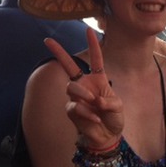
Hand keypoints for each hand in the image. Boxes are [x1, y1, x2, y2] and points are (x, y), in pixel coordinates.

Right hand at [44, 28, 122, 148]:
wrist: (107, 135)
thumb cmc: (113, 117)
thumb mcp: (118, 107)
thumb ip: (109, 101)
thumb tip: (95, 100)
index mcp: (98, 79)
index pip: (95, 59)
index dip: (93, 45)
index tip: (88, 30)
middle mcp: (85, 84)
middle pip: (69, 66)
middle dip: (58, 52)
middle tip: (47, 40)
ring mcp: (76, 96)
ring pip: (71, 87)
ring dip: (83, 94)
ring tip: (93, 102)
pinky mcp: (71, 109)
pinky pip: (74, 106)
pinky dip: (87, 112)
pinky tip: (95, 118)